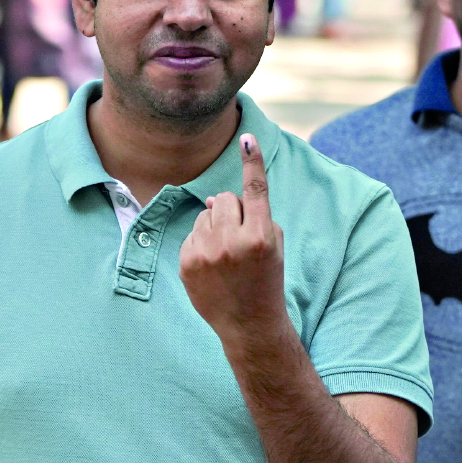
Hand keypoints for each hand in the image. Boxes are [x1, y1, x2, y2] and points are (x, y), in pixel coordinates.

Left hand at [181, 133, 289, 348]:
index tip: (247, 138)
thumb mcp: (274, 246)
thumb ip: (253, 215)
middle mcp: (232, 242)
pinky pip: (192, 233)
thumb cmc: (266, 279)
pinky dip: (202, 243)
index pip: (255, 190)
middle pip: (223, 198)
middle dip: (231, 210)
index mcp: (260, 236)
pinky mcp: (187, 262)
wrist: (249, 324)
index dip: (252, 162)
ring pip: (205, 215)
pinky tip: (213, 266)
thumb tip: (212, 201)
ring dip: (215, 226)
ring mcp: (206, 253)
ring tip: (226, 255)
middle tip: (240, 235)